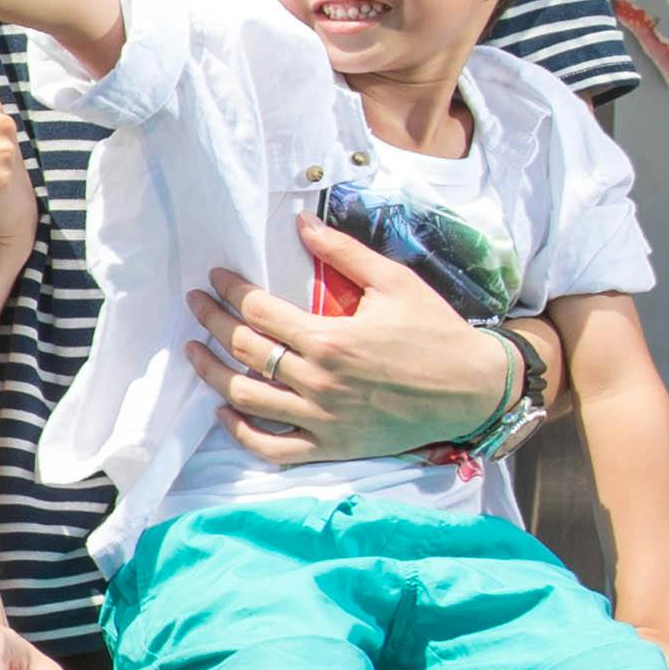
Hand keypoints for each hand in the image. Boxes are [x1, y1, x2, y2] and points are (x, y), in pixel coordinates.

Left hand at [188, 218, 515, 463]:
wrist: (474, 389)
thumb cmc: (436, 331)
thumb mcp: (394, 281)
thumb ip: (343, 253)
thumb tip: (300, 221)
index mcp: (330, 339)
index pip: (259, 312)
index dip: (229, 291)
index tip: (214, 278)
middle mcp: (318, 381)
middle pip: (243, 351)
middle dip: (211, 322)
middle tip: (195, 305)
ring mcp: (321, 419)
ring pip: (246, 399)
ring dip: (210, 373)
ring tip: (194, 351)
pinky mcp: (330, 447)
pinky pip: (271, 448)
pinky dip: (240, 432)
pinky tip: (224, 409)